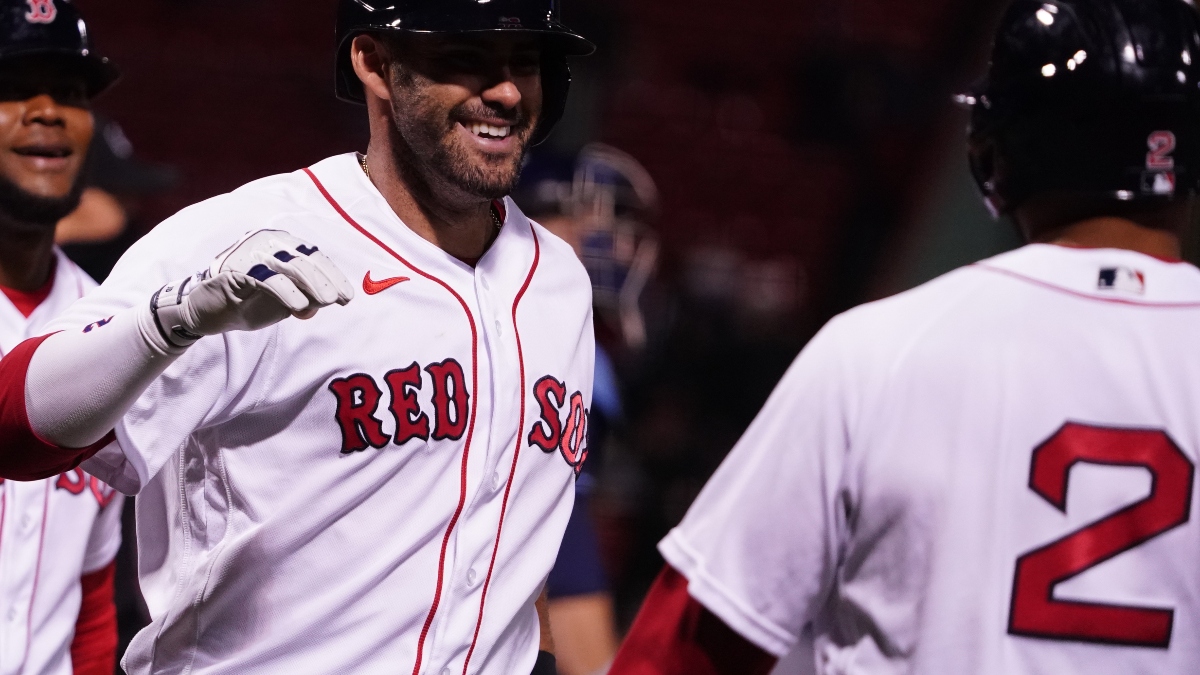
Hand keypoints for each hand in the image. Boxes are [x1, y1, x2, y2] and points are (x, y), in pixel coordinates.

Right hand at [148, 230, 354, 348]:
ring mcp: (251, 253)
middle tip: (339, 300)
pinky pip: (267, 279)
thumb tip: (324, 302)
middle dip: (326, 281)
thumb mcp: (283, 304)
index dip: (333, 276)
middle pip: (306, 260)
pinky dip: (286, 292)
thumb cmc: (248, 304)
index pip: (314, 258)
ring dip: (312, 284)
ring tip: (326, 302)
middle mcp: (268, 244)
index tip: (347, 296)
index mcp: (282, 247)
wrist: (207, 312)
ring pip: (290, 265)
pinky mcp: (236, 268)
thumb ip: (305, 300)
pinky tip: (300, 306)